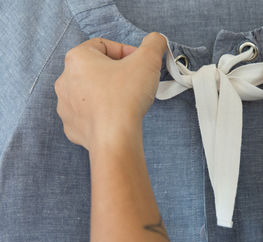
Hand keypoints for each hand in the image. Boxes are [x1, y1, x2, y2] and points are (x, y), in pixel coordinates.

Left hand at [55, 32, 166, 150]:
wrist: (115, 138)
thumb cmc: (126, 97)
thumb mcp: (148, 60)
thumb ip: (153, 43)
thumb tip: (155, 41)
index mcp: (77, 58)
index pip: (103, 45)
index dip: (126, 52)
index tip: (140, 64)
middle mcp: (65, 80)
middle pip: (95, 68)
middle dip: (116, 73)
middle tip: (135, 82)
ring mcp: (65, 106)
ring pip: (90, 92)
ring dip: (107, 93)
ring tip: (126, 102)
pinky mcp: (72, 126)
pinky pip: (87, 114)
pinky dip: (101, 114)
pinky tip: (115, 118)